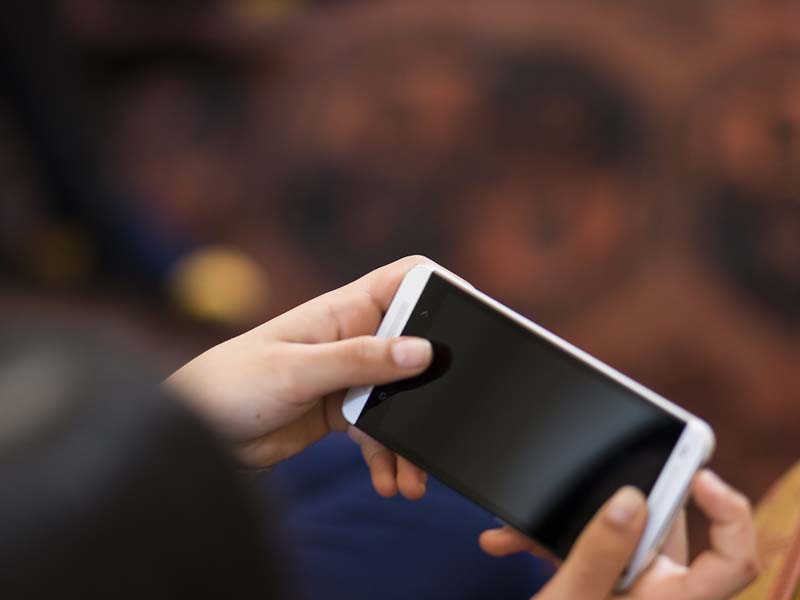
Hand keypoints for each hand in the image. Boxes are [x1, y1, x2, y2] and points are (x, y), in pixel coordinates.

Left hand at [165, 255, 435, 499]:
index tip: (470, 320)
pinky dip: (387, 456)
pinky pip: (378, 430)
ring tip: (415, 475)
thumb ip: (359, 360)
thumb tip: (423, 351)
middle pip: (413, 345)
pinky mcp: (340, 412)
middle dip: (434, 382)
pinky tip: (388, 482)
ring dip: (410, 435)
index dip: (439, 290)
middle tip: (450, 414)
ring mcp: (347, 375)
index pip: (403, 280)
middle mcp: (351, 339)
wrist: (197, 436)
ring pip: (400, 397)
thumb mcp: (297, 369)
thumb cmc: (230, 384)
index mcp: (342, 311)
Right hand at [479, 470, 758, 599]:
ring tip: (519, 530)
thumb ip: (599, 553)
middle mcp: (659, 595)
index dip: (727, 512)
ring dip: (567, 525)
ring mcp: (631, 591)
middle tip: (580, 489)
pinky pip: (589, 549)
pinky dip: (553, 543)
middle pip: (663, 529)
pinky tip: (514, 543)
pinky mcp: (604, 585)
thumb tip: (630, 499)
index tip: (697, 473)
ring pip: (617, 536)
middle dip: (613, 503)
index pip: (730, 560)